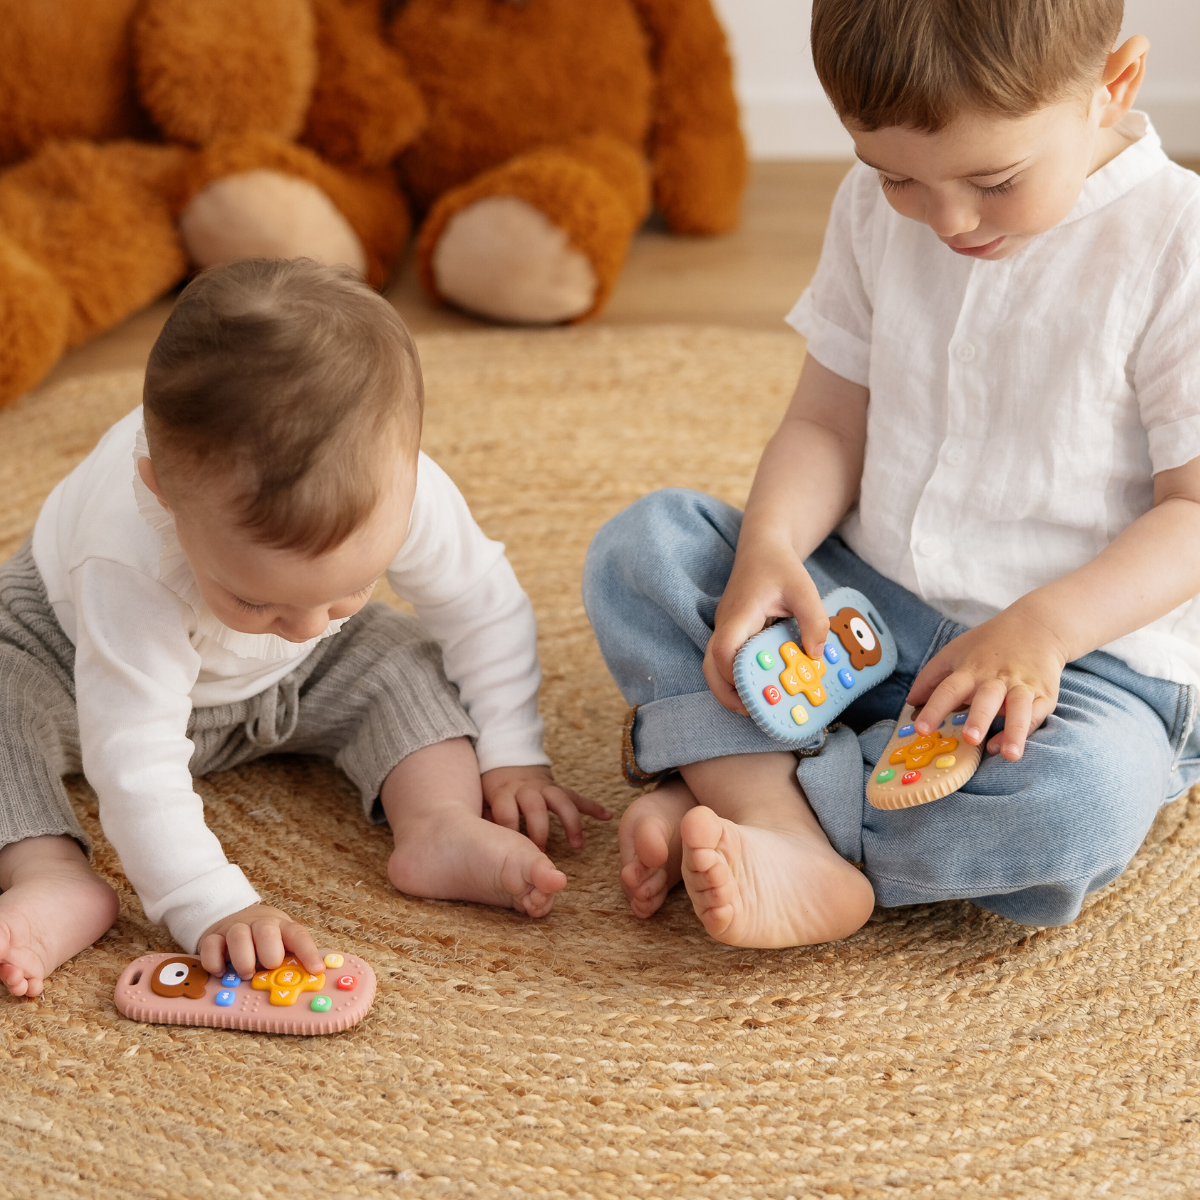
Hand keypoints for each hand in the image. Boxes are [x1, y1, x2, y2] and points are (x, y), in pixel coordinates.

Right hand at [198, 903, 324, 980]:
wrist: (236, 917)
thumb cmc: (264, 942)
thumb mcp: (282, 946)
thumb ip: (293, 961)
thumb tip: (313, 980)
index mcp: (282, 928)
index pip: (299, 936)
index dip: (309, 953)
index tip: (316, 970)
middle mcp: (259, 925)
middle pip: (266, 931)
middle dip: (270, 953)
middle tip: (268, 968)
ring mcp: (235, 928)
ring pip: (238, 935)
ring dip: (243, 959)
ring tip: (246, 973)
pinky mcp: (213, 937)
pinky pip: (211, 945)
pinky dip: (215, 962)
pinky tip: (222, 972)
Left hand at [481, 766, 610, 849]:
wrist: (508, 760)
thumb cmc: (493, 788)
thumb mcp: (482, 798)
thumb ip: (484, 816)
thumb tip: (480, 840)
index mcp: (504, 792)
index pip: (506, 810)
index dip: (509, 829)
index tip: (513, 848)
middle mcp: (526, 789)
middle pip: (535, 806)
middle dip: (539, 829)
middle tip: (541, 851)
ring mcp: (545, 788)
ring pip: (561, 801)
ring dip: (571, 822)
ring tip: (577, 845)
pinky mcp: (558, 788)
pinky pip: (577, 797)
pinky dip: (593, 807)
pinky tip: (607, 816)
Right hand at [703, 531, 828, 713]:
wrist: (762, 549)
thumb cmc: (780, 567)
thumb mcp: (804, 589)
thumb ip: (813, 621)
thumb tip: (814, 656)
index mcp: (740, 615)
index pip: (724, 651)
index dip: (735, 675)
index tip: (756, 689)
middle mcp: (726, 626)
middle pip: (710, 667)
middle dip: (726, 694)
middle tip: (752, 712)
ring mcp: (726, 631)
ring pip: (715, 667)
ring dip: (731, 688)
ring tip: (758, 704)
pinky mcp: (733, 634)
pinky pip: (729, 661)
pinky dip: (740, 677)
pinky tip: (763, 683)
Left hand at [907, 605, 1069, 760]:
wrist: (1036, 627)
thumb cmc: (988, 645)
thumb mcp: (954, 652)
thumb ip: (931, 677)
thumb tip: (911, 701)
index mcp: (971, 669)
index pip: (949, 689)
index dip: (934, 709)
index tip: (921, 729)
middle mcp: (996, 679)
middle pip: (986, 698)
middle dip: (979, 718)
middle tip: (969, 738)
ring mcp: (1022, 686)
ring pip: (1019, 708)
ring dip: (1013, 731)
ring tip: (1008, 755)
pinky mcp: (1044, 694)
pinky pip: (1036, 715)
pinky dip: (1025, 731)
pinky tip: (1010, 748)